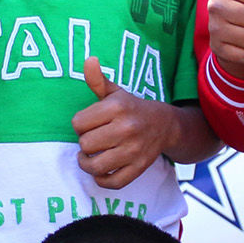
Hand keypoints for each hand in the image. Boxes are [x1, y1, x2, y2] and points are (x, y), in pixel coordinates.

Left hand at [72, 57, 174, 189]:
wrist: (166, 125)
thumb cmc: (132, 108)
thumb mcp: (115, 92)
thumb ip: (97, 80)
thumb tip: (88, 60)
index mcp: (118, 107)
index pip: (78, 123)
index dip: (79, 125)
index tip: (89, 124)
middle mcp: (127, 128)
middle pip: (85, 145)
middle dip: (85, 144)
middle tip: (93, 140)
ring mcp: (134, 150)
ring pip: (95, 166)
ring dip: (88, 164)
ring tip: (91, 157)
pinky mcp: (139, 168)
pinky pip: (112, 182)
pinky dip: (102, 180)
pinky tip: (102, 171)